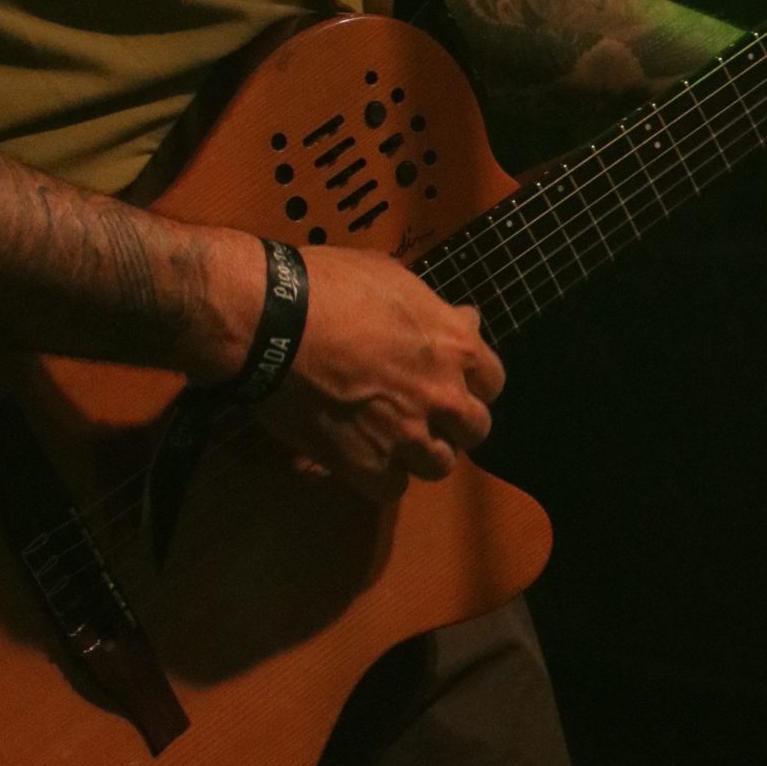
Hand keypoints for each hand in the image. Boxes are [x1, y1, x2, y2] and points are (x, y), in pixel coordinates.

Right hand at [254, 245, 503, 499]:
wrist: (273, 321)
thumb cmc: (329, 285)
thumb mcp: (393, 278)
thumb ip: (434, 310)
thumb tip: (465, 318)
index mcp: (454, 346)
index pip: (493, 381)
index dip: (471, 381)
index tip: (450, 379)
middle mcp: (442, 396)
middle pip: (475, 430)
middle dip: (453, 422)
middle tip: (423, 411)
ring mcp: (407, 436)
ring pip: (439, 466)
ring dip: (420, 453)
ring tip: (392, 439)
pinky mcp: (367, 466)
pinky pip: (392, 488)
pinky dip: (380, 475)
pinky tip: (362, 456)